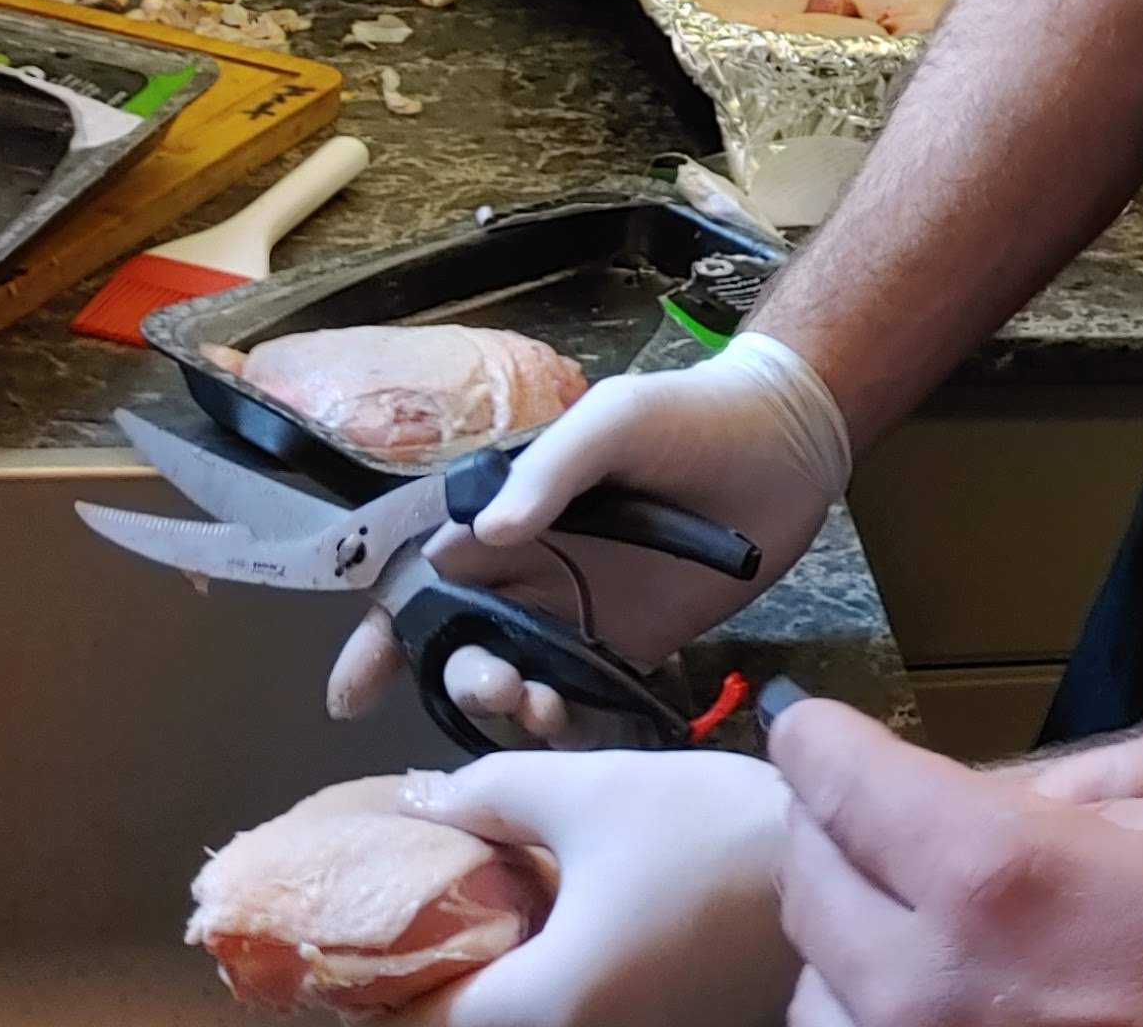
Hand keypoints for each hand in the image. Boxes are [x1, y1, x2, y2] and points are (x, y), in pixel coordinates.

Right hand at [332, 334, 850, 743]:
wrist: (791, 443)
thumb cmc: (691, 415)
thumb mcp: (614, 419)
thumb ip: (551, 469)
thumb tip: (483, 532)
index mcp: (511, 517)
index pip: (424, 580)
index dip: (383, 637)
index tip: (351, 692)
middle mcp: (534, 573)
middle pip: (461, 643)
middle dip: (455, 677)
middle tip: (493, 684)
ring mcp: (584, 615)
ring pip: (517, 680)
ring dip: (509, 705)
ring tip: (536, 703)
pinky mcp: (639, 647)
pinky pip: (585, 702)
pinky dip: (567, 727)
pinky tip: (571, 727)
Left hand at [386, 748, 796, 1026]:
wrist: (839, 861)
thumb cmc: (708, 827)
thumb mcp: (588, 791)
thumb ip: (489, 797)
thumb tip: (421, 800)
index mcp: (547, 1003)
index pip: (423, 1020)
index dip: (378, 980)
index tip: (351, 939)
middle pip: (475, 1023)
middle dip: (438, 973)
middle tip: (414, 910)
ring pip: (532, 1017)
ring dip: (501, 973)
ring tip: (483, 906)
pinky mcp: (674, 1025)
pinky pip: (584, 1010)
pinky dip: (555, 975)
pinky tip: (556, 917)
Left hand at [772, 696, 1142, 1026]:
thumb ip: (1106, 807)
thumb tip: (1029, 817)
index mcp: (996, 877)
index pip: (841, 782)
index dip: (819, 742)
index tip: (811, 728)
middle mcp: (926, 988)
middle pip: (813, 886)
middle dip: (828, 833)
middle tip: (857, 813)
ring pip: (819, 997)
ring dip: (846, 944)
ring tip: (896, 920)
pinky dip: (876, 1019)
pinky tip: (932, 1003)